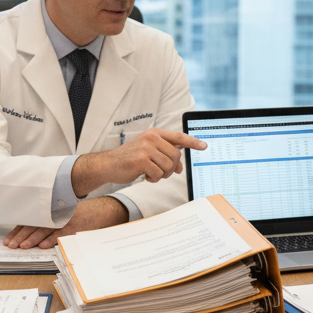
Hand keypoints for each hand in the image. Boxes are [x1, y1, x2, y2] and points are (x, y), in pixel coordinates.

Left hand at [3, 196, 127, 248]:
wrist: (107, 210)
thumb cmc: (86, 215)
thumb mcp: (67, 215)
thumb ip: (52, 222)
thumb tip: (36, 235)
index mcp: (53, 212)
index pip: (32, 220)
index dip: (19, 230)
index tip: (9, 238)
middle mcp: (57, 215)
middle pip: (35, 225)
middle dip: (21, 236)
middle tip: (10, 245)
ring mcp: (66, 221)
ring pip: (45, 230)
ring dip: (33, 238)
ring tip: (22, 246)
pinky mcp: (76, 227)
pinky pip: (61, 234)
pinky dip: (52, 239)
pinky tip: (43, 245)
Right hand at [71, 128, 207, 195]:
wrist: (108, 164)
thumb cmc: (129, 159)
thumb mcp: (148, 151)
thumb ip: (164, 154)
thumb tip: (179, 166)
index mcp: (155, 133)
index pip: (178, 137)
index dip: (193, 142)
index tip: (204, 146)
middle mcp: (151, 138)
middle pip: (176, 156)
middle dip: (172, 168)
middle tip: (162, 172)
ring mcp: (146, 148)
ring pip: (168, 166)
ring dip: (163, 174)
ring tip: (152, 173)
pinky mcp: (141, 160)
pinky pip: (158, 174)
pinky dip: (154, 179)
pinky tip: (146, 176)